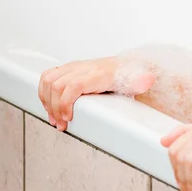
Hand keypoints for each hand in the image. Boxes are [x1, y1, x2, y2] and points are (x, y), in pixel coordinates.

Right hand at [38, 57, 155, 130]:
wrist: (125, 66)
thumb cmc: (128, 76)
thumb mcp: (137, 81)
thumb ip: (141, 81)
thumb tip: (147, 80)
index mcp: (99, 72)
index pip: (74, 84)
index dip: (65, 102)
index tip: (67, 119)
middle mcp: (84, 67)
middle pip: (57, 84)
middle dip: (54, 107)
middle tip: (61, 124)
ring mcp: (74, 67)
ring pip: (49, 80)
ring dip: (46, 101)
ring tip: (55, 118)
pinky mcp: (68, 70)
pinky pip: (47, 77)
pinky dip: (43, 93)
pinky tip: (49, 107)